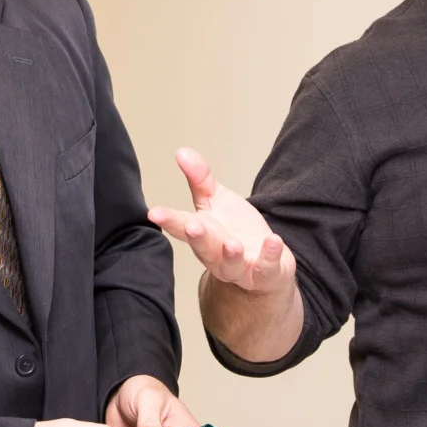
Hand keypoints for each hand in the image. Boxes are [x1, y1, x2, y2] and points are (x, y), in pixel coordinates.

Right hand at [148, 147, 294, 293]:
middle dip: (198, 238)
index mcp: (202, 234)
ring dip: (231, 254)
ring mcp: (239, 267)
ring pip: (231, 264)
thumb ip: (200, 179)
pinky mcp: (264, 274)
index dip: (168, 220)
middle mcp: (216, 254)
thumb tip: (182, 152)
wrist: (264, 264)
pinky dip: (269, 255)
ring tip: (232, 243)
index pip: (181, 226)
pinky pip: (266, 268)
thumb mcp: (217, 201)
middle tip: (192, 227)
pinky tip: (272, 240)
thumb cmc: (235, 231)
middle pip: (204, 247)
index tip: (154, 212)